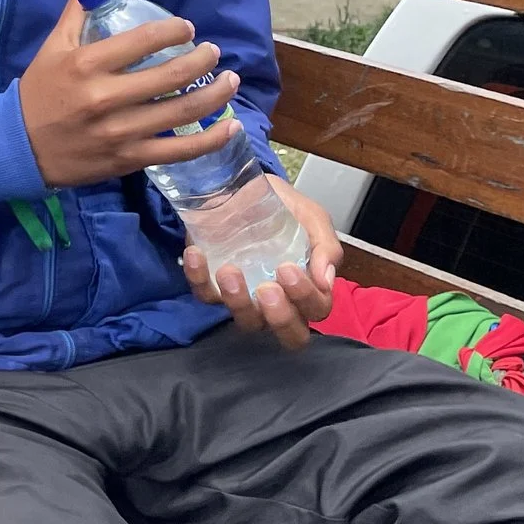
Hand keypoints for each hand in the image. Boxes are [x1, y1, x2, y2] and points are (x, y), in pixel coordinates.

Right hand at [18, 0, 239, 187]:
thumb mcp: (52, 48)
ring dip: (215, 93)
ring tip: (230, 80)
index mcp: (87, 65)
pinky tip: (230, 127)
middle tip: (213, 52)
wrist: (19, 147)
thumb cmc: (39, 93)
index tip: (186, 28)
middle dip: (202, 59)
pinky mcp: (129, 158)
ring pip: (182, 112)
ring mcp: (121, 131)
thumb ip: (78, 13)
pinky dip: (210, 140)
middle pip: (171, 76)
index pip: (144, 40)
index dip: (173, 30)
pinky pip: (179, 151)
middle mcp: (106, 98)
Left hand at [182, 178, 341, 351]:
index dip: (305, 298)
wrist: (249, 188)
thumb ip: (326, 248)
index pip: (316, 310)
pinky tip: (197, 254)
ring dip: (238, 302)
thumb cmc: (287, 211)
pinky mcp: (214, 286)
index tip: (288, 268)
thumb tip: (325, 280)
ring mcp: (245, 298)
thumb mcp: (313, 220)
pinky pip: (206, 296)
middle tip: (267, 287)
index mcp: (307, 289)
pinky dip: (199, 279)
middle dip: (279, 317)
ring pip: (246, 322)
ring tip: (229, 271)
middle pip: (288, 335)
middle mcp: (279, 302)